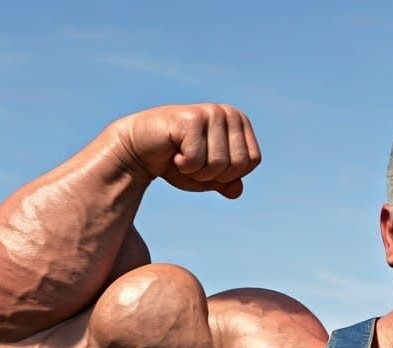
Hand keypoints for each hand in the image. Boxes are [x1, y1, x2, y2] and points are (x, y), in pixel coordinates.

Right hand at [112, 104, 260, 198]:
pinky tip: (173, 152)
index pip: (252, 160)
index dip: (231, 173)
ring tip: (183, 156)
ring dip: (198, 171)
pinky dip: (185, 166)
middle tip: (194, 161)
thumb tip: (237, 190)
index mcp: (239, 121)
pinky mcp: (190, 118)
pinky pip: (198, 160)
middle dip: (215, 174)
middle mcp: (227, 112)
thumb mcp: (209, 178)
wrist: (140, 149)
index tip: (209, 164)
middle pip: (239, 164)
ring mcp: (210, 112)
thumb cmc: (178, 162)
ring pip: (219, 164)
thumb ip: (228, 183)